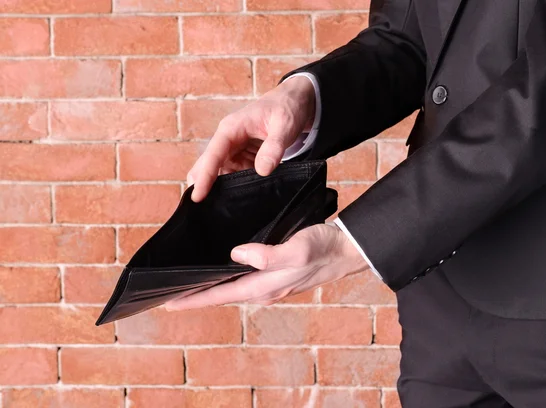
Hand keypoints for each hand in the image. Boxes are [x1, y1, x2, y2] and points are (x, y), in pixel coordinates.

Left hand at [164, 224, 368, 309]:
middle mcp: (264, 288)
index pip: (220, 295)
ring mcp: (270, 283)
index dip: (194, 299)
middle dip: (197, 295)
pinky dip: (227, 276)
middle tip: (171, 291)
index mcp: (264, 286)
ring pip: (232, 287)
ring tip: (190, 281)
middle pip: (222, 294)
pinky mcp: (276, 273)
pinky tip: (222, 266)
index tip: (169, 302)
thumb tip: (237, 254)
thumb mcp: (297, 250)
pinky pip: (244, 278)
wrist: (346, 250)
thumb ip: (268, 255)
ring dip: (211, 286)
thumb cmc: (323, 249)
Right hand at [187, 76, 315, 201]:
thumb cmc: (287, 108)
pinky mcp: (243, 158)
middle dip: (203, 187)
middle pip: (208, 167)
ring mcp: (234, 151)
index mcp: (231, 129)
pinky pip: (234, 176)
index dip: (204, 177)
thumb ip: (274, 147)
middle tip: (203, 213)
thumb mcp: (285, 125)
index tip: (197, 197)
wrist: (296, 101)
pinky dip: (235, 189)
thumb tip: (262, 170)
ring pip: (220, 175)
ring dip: (221, 191)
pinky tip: (239, 203)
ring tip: (222, 213)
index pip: (212, 155)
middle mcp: (228, 140)